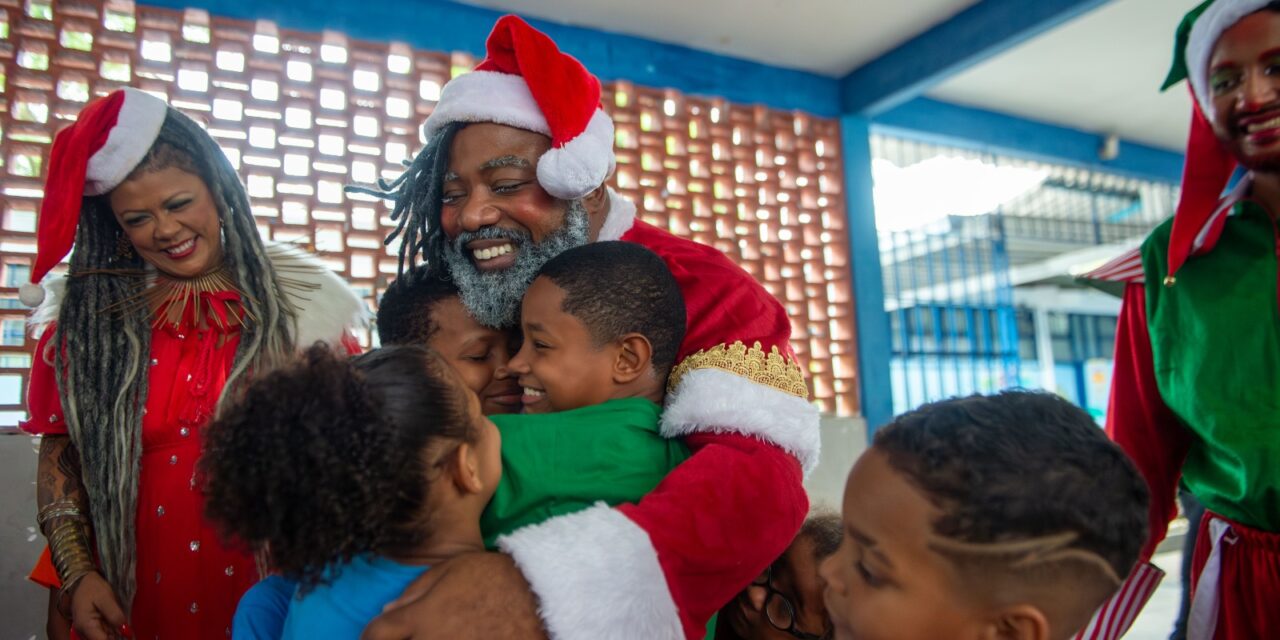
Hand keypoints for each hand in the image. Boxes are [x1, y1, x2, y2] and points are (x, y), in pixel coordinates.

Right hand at [68, 572, 129, 639]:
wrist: (82, 581)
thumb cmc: (92, 588)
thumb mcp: (106, 598)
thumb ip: (114, 614)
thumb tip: (125, 629)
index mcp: (86, 626)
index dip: (117, 638)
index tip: (128, 634)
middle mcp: (84, 632)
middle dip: (116, 635)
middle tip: (128, 629)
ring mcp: (87, 630)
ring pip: (104, 637)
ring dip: (115, 633)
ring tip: (122, 623)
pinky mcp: (91, 627)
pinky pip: (103, 633)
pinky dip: (112, 630)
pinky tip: (118, 623)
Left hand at [362, 552, 546, 639]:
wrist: (542, 596)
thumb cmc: (495, 576)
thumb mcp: (452, 569)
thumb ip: (415, 592)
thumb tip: (386, 613)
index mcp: (422, 617)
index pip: (375, 635)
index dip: (369, 637)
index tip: (374, 636)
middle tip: (411, 635)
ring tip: (434, 638)